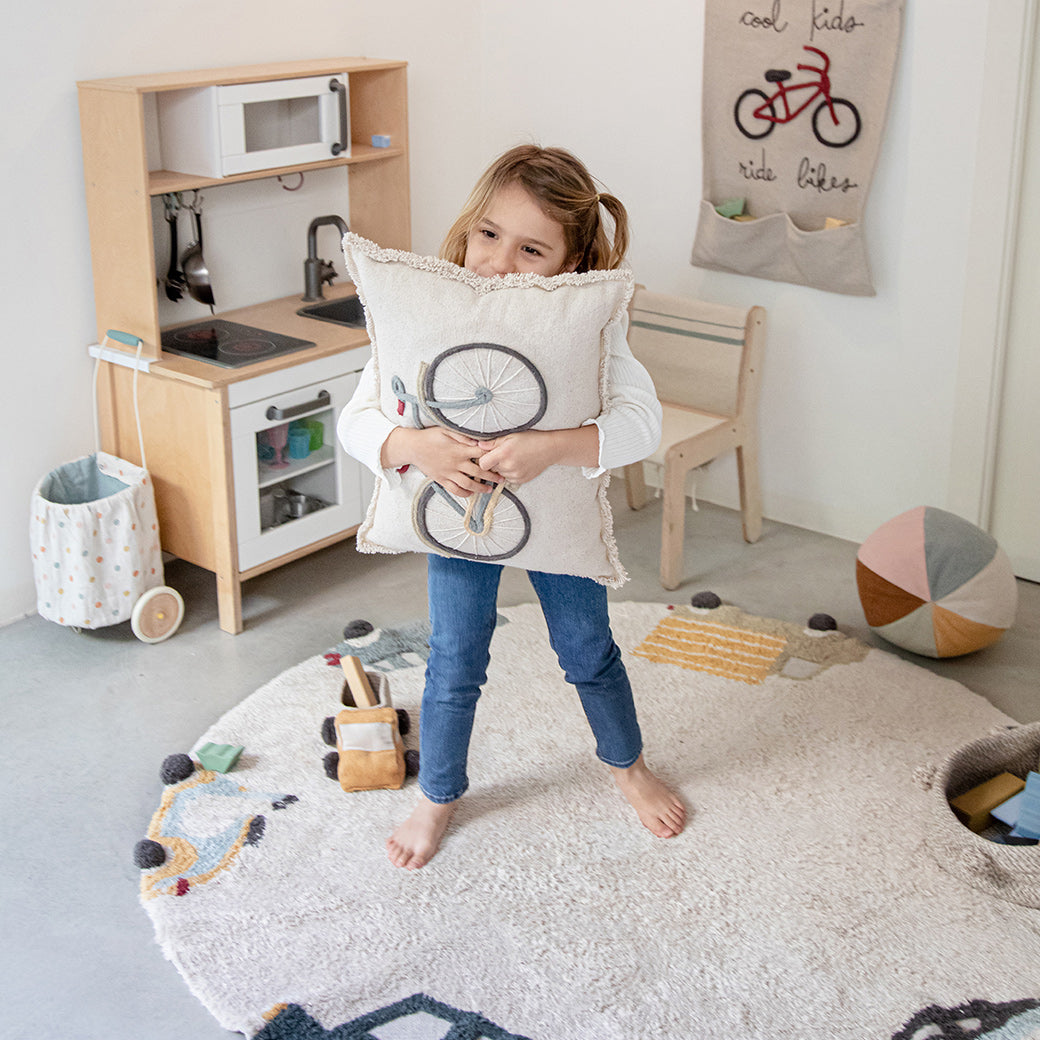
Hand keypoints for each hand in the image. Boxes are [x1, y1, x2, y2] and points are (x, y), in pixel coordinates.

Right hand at [382, 426, 503, 496]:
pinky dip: (465, 493)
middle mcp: (456, 463)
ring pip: (469, 484)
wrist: (412, 447)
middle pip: (479, 472)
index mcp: (459, 450)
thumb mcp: (446, 430)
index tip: (502, 459)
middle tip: (502, 479)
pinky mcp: (442, 480)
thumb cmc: (430, 436)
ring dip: (481, 488)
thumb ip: (462, 435)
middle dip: (492, 476)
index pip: (481, 454)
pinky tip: (471, 493)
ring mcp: (449, 473)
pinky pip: (455, 490)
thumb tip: (477, 440)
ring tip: (489, 490)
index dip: (493, 457)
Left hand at [473, 425, 597, 483]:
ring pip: (500, 474)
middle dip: (493, 463)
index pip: (482, 464)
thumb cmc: (531, 439)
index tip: (487, 455)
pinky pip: (509, 479)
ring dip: (502, 468)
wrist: (550, 449)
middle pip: (491, 469)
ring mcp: (515, 475)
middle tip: (502, 454)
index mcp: (504, 453)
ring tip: (512, 458)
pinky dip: (510, 473)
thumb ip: (493, 442)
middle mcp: (508, 466)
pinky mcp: (521, 480)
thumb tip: (478, 445)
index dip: (483, 459)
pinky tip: (518, 464)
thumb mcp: (511, 436)